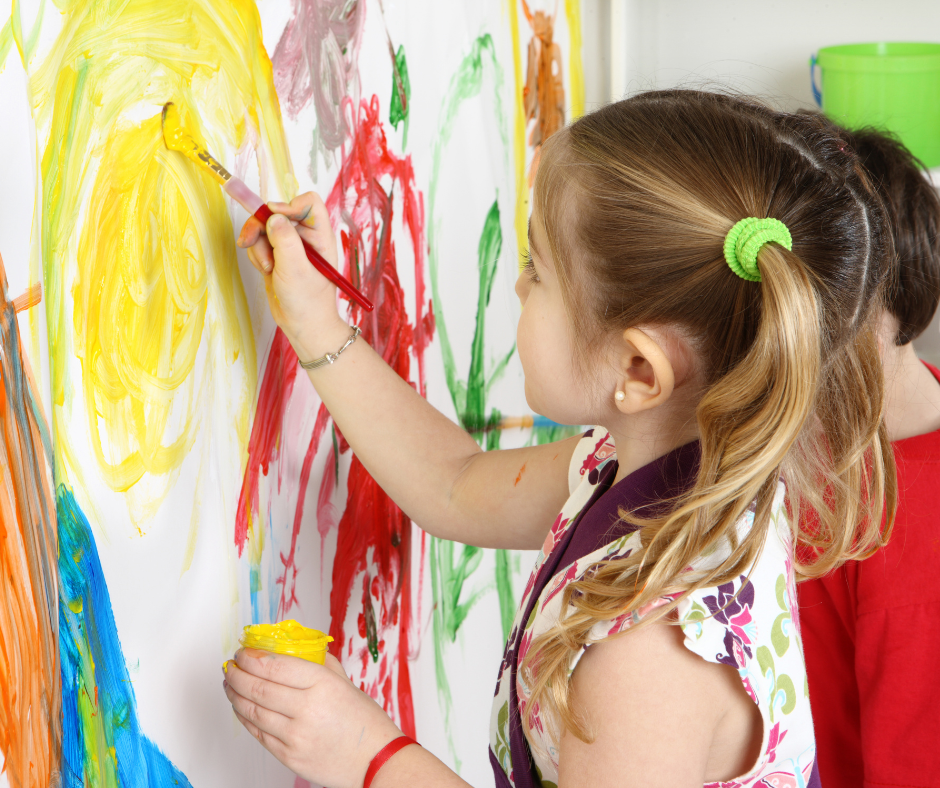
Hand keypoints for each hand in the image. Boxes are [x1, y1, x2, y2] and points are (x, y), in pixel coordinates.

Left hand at [223, 649, 402, 787]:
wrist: (376, 761)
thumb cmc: (364, 722)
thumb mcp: (345, 683)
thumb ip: (320, 664)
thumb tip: (293, 650)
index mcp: (322, 684)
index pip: (274, 666)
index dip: (252, 657)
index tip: (244, 651)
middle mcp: (307, 709)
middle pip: (258, 687)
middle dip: (237, 674)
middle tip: (230, 665)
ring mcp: (296, 736)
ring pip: (252, 711)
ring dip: (235, 695)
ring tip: (230, 684)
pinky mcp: (289, 757)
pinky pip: (259, 734)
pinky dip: (245, 718)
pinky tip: (241, 708)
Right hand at [237, 192, 348, 357]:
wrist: (302, 326)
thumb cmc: (308, 301)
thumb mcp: (296, 269)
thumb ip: (285, 240)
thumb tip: (273, 216)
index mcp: (319, 236)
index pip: (308, 203)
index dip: (289, 205)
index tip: (273, 217)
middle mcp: (305, 237)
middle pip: (277, 212)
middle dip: (262, 226)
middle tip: (249, 240)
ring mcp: (289, 246)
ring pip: (264, 228)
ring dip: (258, 245)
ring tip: (267, 267)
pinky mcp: (276, 256)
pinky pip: (259, 243)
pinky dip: (256, 255)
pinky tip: (266, 271)